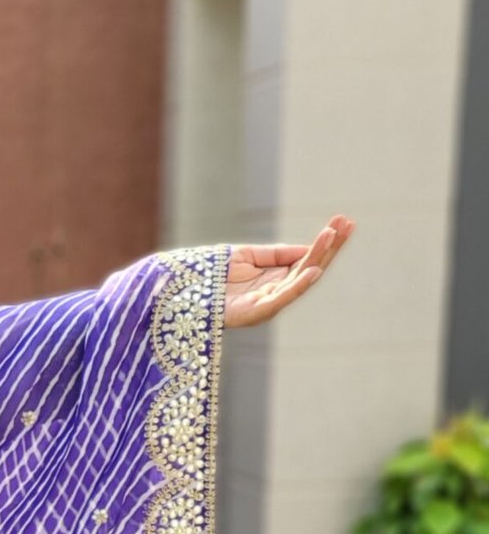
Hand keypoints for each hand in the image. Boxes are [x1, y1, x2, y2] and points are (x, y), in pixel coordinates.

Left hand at [222, 217, 353, 327]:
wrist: (185, 291)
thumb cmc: (214, 276)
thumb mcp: (248, 255)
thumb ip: (276, 254)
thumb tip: (306, 248)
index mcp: (277, 277)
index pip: (308, 258)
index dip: (326, 241)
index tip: (344, 220)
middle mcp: (277, 291)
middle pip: (310, 266)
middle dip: (330, 246)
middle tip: (348, 224)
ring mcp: (268, 303)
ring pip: (300, 280)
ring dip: (318, 258)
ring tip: (332, 238)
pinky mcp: (255, 313)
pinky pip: (281, 298)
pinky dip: (298, 285)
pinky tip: (313, 270)